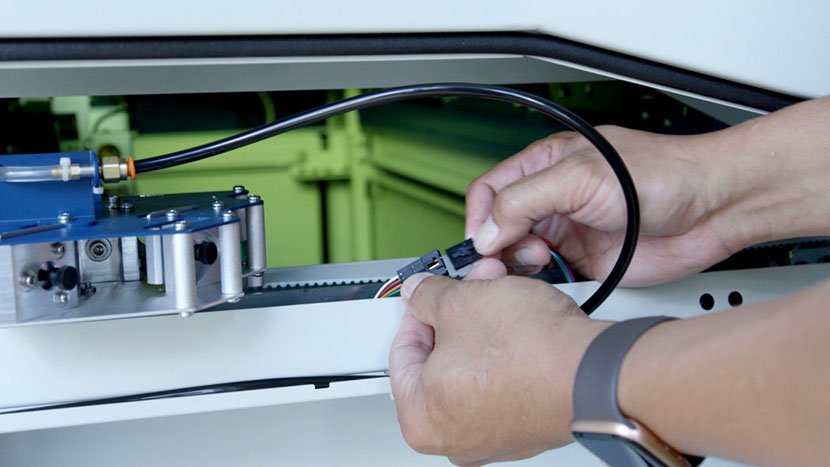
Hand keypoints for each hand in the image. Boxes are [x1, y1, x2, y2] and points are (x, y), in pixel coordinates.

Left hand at [389, 269, 610, 465]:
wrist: (595, 369)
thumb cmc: (529, 352)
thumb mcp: (460, 301)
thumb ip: (426, 296)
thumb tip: (419, 292)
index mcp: (422, 419)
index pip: (402, 353)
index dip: (418, 311)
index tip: (429, 294)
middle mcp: (455, 438)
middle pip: (442, 359)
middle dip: (458, 311)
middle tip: (470, 285)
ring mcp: (495, 436)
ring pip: (475, 365)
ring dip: (484, 323)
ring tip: (501, 294)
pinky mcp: (528, 425)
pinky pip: (504, 380)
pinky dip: (508, 349)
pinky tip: (522, 321)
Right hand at [465, 125, 743, 285]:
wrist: (713, 210)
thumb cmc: (662, 175)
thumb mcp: (581, 177)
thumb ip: (525, 200)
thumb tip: (488, 231)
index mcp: (544, 167)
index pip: (489, 192)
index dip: (479, 218)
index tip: (482, 245)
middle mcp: (552, 200)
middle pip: (500, 227)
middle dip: (498, 246)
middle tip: (508, 260)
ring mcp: (568, 233)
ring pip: (520, 256)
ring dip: (519, 266)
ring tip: (540, 263)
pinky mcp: (586, 263)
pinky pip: (549, 278)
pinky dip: (542, 285)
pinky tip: (551, 281)